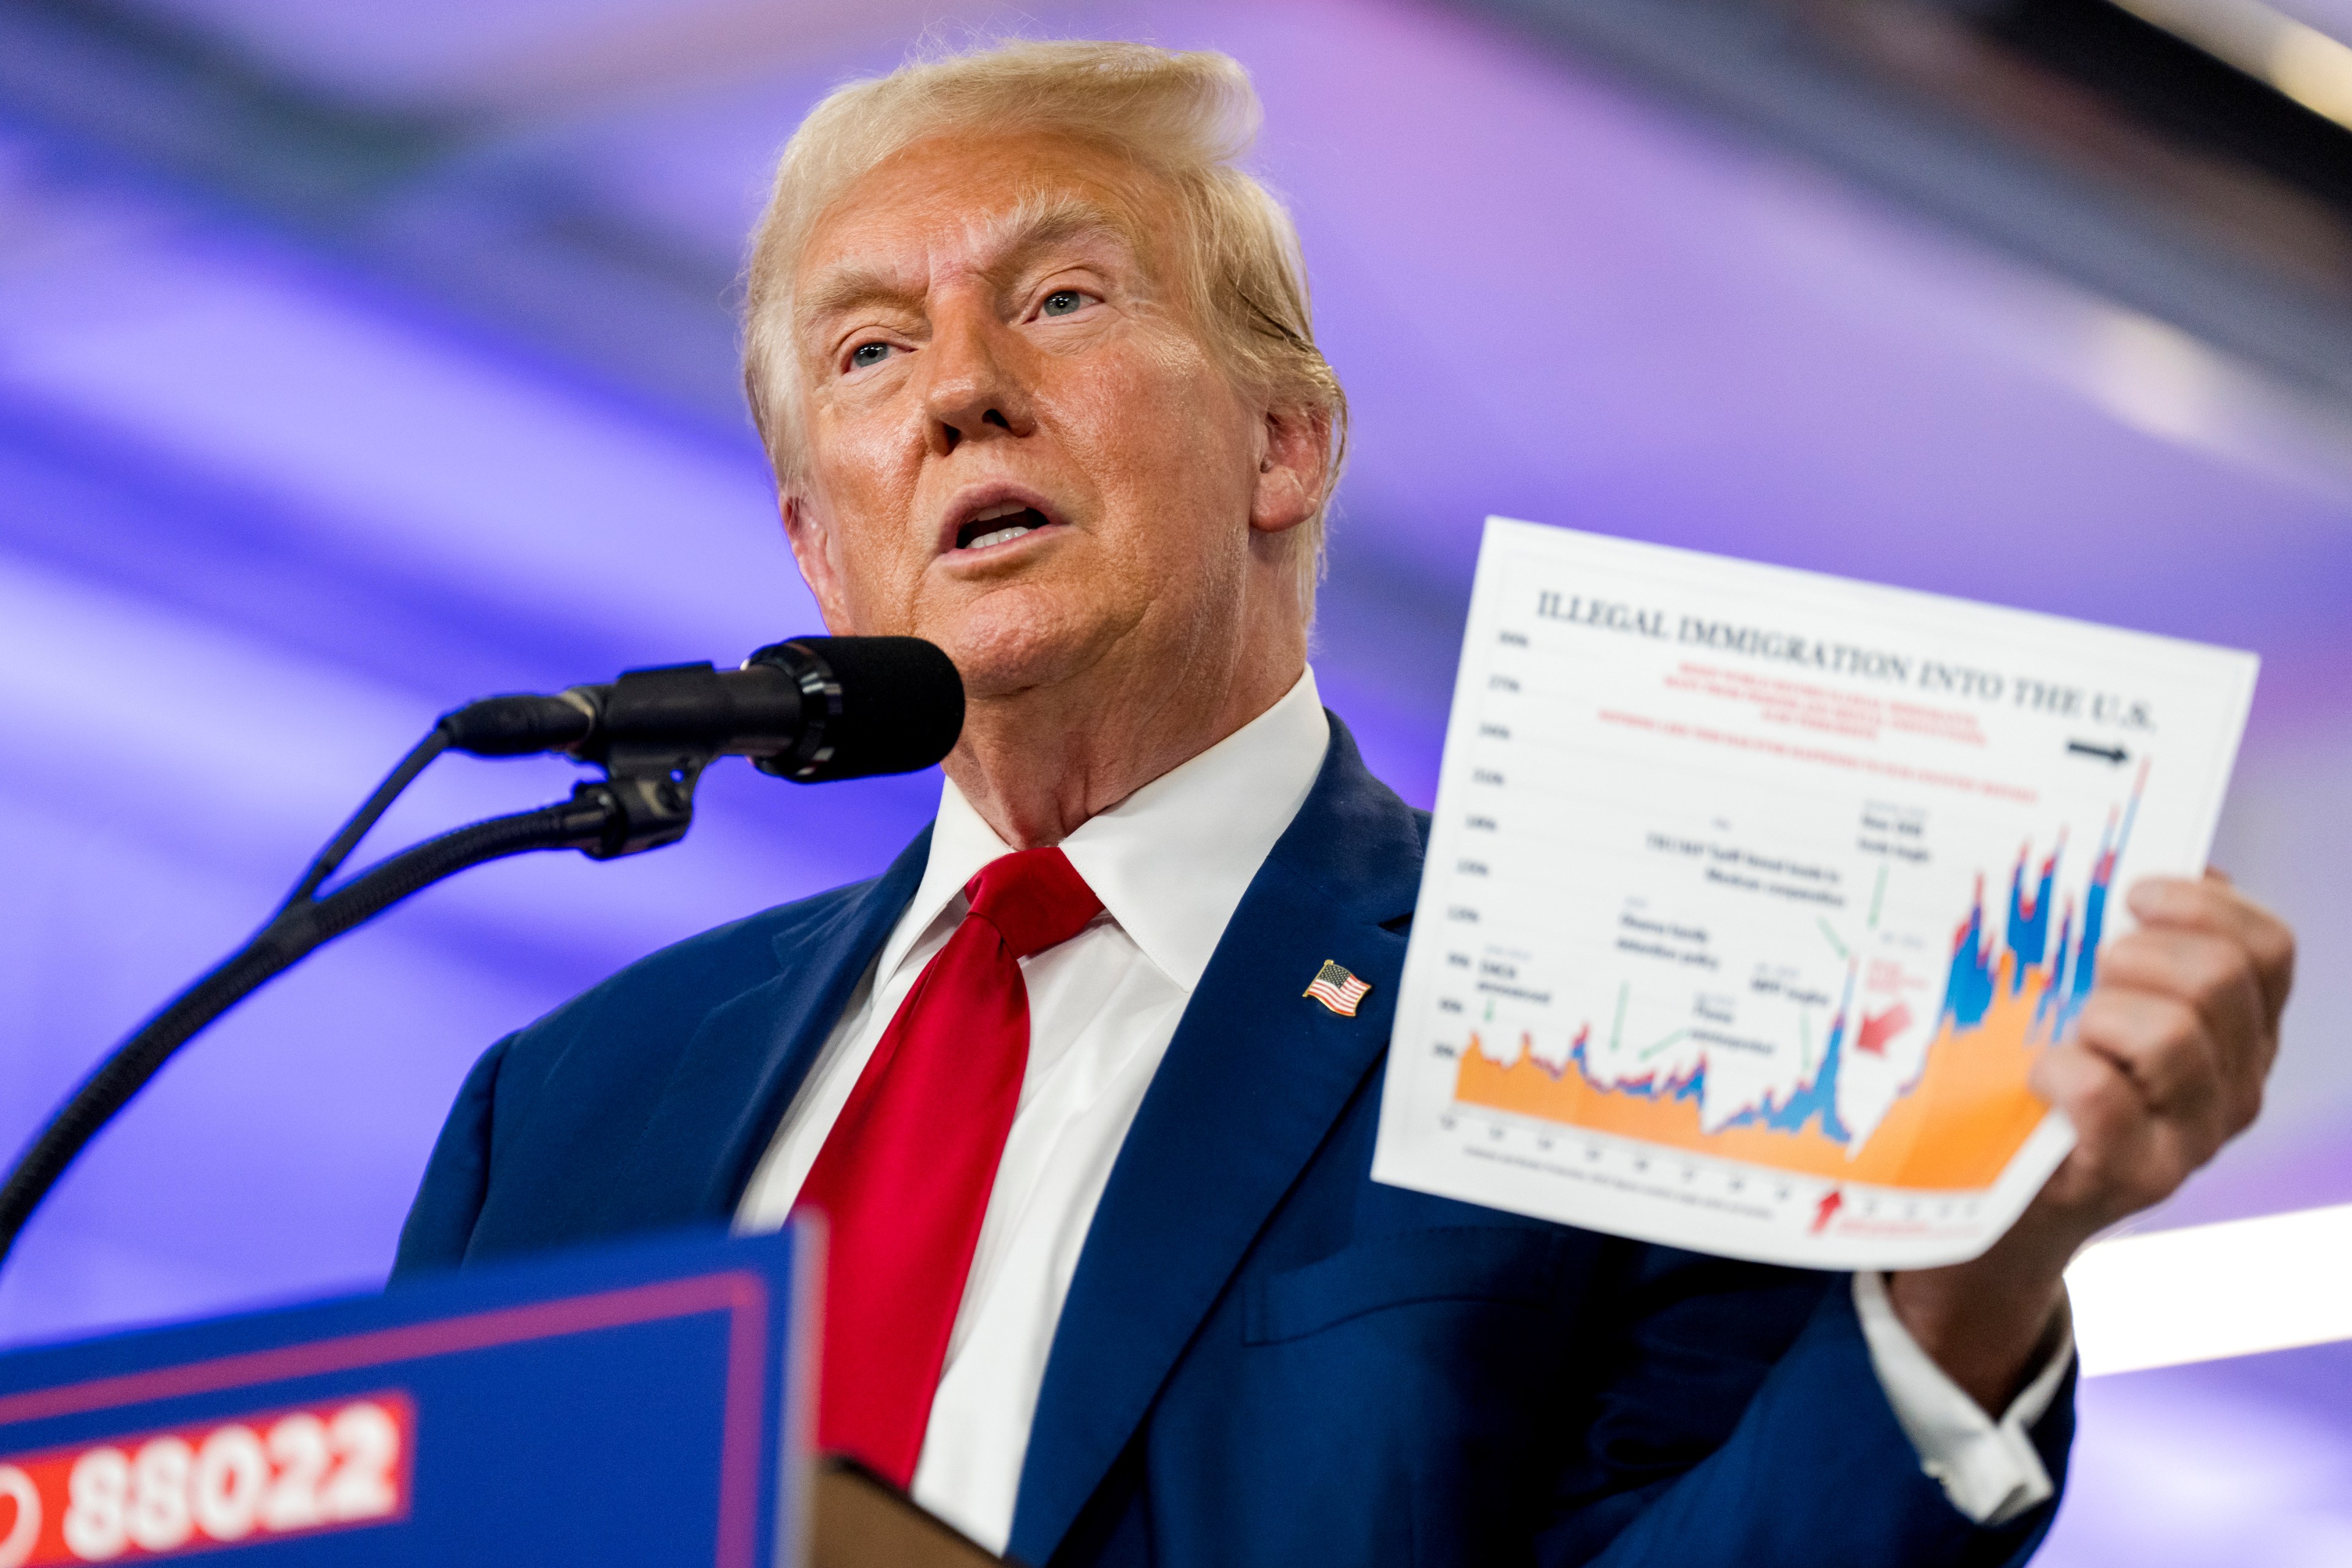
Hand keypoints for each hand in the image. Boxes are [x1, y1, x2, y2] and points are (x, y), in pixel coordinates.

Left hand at [1887, 870, 2294, 1411]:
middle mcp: (2237, 1083)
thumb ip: (2124, 943)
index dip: (2206, 903)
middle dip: (2139, 955)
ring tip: (2068, 1029)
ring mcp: (2192, 1137)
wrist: (2009, 1202)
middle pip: (2220, 978)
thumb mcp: (2098, 1002)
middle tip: (2089, 974)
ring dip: (2103, 1012)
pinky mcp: (2133, 1177)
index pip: (2268, 947)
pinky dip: (2064, 1071)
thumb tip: (2118, 866)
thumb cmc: (2049, 1078)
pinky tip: (2040, 1076)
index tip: (2133, 894)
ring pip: (2175, 1033)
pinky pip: (2106, 1095)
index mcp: (2241, 1029)